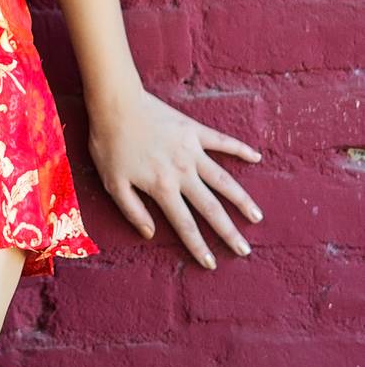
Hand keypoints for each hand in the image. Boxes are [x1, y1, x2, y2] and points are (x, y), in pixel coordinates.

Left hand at [87, 86, 263, 269]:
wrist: (115, 103)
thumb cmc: (109, 143)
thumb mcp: (112, 183)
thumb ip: (132, 210)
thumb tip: (151, 234)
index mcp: (162, 187)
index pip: (185, 225)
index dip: (199, 247)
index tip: (212, 263)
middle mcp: (183, 172)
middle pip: (211, 208)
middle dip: (229, 232)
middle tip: (245, 250)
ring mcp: (191, 150)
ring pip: (224, 180)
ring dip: (242, 199)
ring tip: (257, 216)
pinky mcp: (194, 130)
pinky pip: (222, 141)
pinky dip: (240, 149)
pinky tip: (256, 158)